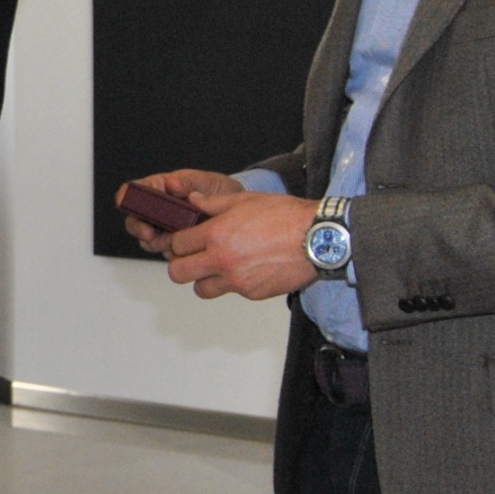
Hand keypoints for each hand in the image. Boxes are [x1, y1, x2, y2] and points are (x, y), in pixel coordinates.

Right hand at [116, 170, 240, 252]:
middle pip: (136, 220)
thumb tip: (172, 183)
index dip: (126, 196)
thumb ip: (188, 182)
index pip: (135, 191)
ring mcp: (165, 229)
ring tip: (175, 241)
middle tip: (149, 233)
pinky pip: (167, 253)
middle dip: (140, 228)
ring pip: (149, 240)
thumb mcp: (206, 181)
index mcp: (160, 188)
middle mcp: (158, 211)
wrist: (238, 212)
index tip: (125, 202)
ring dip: (158, 243)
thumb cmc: (219, 191)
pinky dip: (174, 254)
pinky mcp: (176, 245)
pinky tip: (187, 249)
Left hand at [160, 183, 319, 301]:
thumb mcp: (245, 200)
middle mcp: (222, 260)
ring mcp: (237, 280)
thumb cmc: (285, 216)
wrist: (317, 238)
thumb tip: (192, 200)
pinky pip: (231, 292)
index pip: (177, 245)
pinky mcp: (252, 293)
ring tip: (216, 267)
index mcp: (216, 234)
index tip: (185, 240)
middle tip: (192, 257)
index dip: (178, 242)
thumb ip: (213, 202)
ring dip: (203, 279)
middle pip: (178, 273)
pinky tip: (245, 269)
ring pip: (201, 289)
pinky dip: (232, 284)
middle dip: (181, 264)